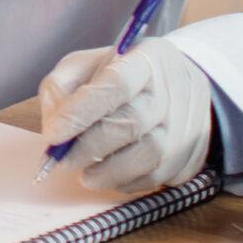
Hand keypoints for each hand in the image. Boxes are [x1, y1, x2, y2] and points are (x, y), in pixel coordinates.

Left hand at [37, 36, 212, 191]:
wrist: (181, 89)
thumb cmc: (122, 76)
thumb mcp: (87, 64)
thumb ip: (62, 86)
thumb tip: (54, 126)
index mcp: (145, 61)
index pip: (115, 84)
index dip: (82, 111)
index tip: (54, 135)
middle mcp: (171, 93)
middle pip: (131, 123)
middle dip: (88, 147)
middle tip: (61, 159)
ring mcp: (185, 127)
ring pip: (147, 155)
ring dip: (107, 171)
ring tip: (83, 173)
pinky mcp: (188, 156)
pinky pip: (157, 177)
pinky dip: (126, 182)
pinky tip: (108, 176)